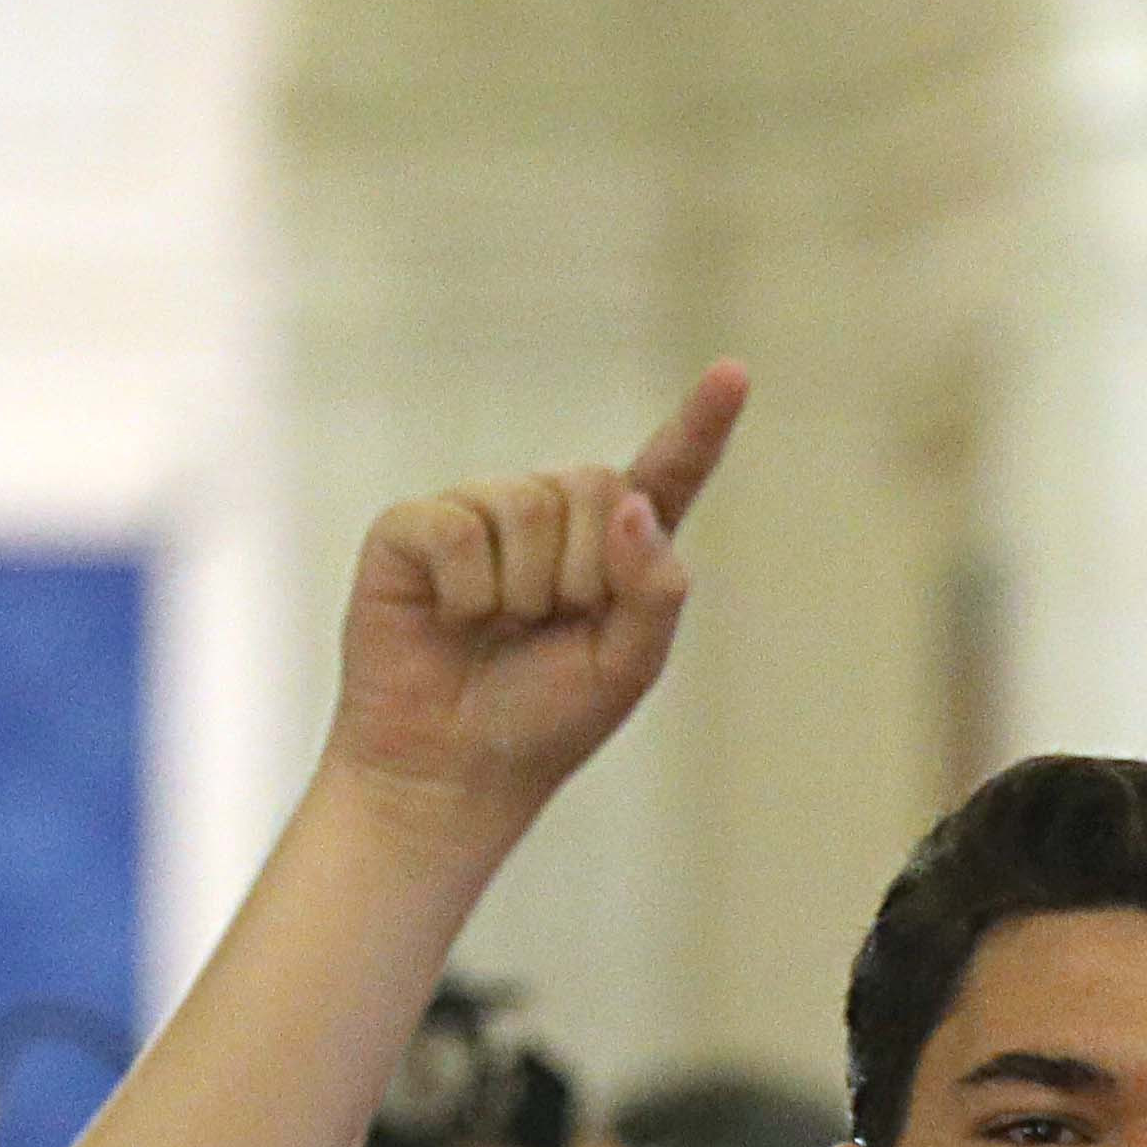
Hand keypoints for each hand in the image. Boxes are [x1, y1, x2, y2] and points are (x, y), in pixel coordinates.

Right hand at [324, 364, 747, 820]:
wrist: (447, 773)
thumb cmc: (540, 721)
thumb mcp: (628, 666)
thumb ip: (654, 587)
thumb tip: (627, 503)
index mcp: (615, 544)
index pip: (667, 471)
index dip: (701, 424)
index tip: (733, 373)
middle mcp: (548, 513)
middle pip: (596, 484)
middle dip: (583, 572)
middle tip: (545, 627)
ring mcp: (477, 512)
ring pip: (528, 506)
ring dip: (522, 590)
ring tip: (495, 628)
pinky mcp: (413, 528)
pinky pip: (458, 528)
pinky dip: (464, 590)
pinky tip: (449, 619)